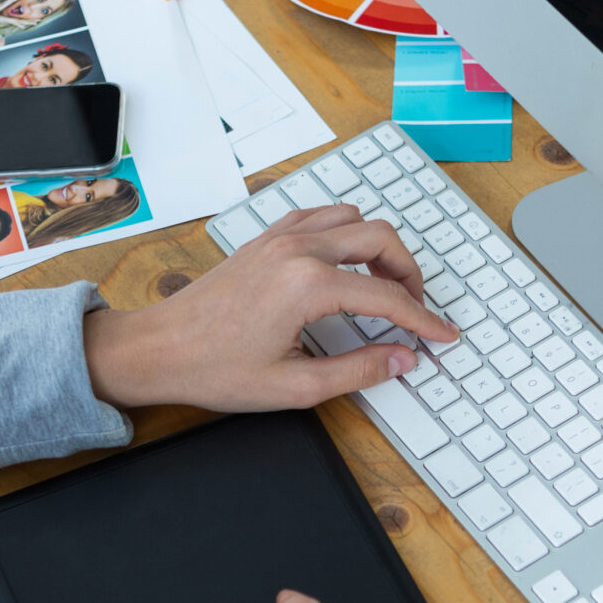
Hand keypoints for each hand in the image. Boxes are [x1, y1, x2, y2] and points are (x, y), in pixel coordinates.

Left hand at [81, 204, 458, 410]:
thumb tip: (402, 359)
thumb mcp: (294, 386)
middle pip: (382, 238)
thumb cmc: (214, 368)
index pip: (388, 295)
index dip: (424, 319)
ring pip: (354, 218)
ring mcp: (280, 237)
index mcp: (308, 285)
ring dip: (380, 247)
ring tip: (386, 286)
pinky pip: (321, 216)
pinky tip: (347, 263)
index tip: (443, 334)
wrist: (158, 349)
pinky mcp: (266, 237)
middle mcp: (297, 249)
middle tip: (417, 309)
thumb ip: (358, 372)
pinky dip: (346, 232)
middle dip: (410, 273)